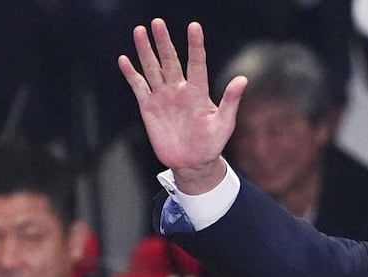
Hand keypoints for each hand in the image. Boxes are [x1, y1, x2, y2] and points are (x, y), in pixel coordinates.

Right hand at [120, 20, 243, 191]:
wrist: (193, 163)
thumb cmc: (211, 144)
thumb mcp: (225, 124)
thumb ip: (230, 101)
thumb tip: (243, 80)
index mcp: (198, 92)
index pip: (196, 63)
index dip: (195, 45)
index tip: (194, 27)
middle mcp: (179, 89)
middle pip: (170, 60)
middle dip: (163, 42)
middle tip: (158, 23)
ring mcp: (163, 97)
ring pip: (152, 68)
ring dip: (146, 51)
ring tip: (140, 31)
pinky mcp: (149, 107)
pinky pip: (139, 87)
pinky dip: (131, 74)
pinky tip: (124, 60)